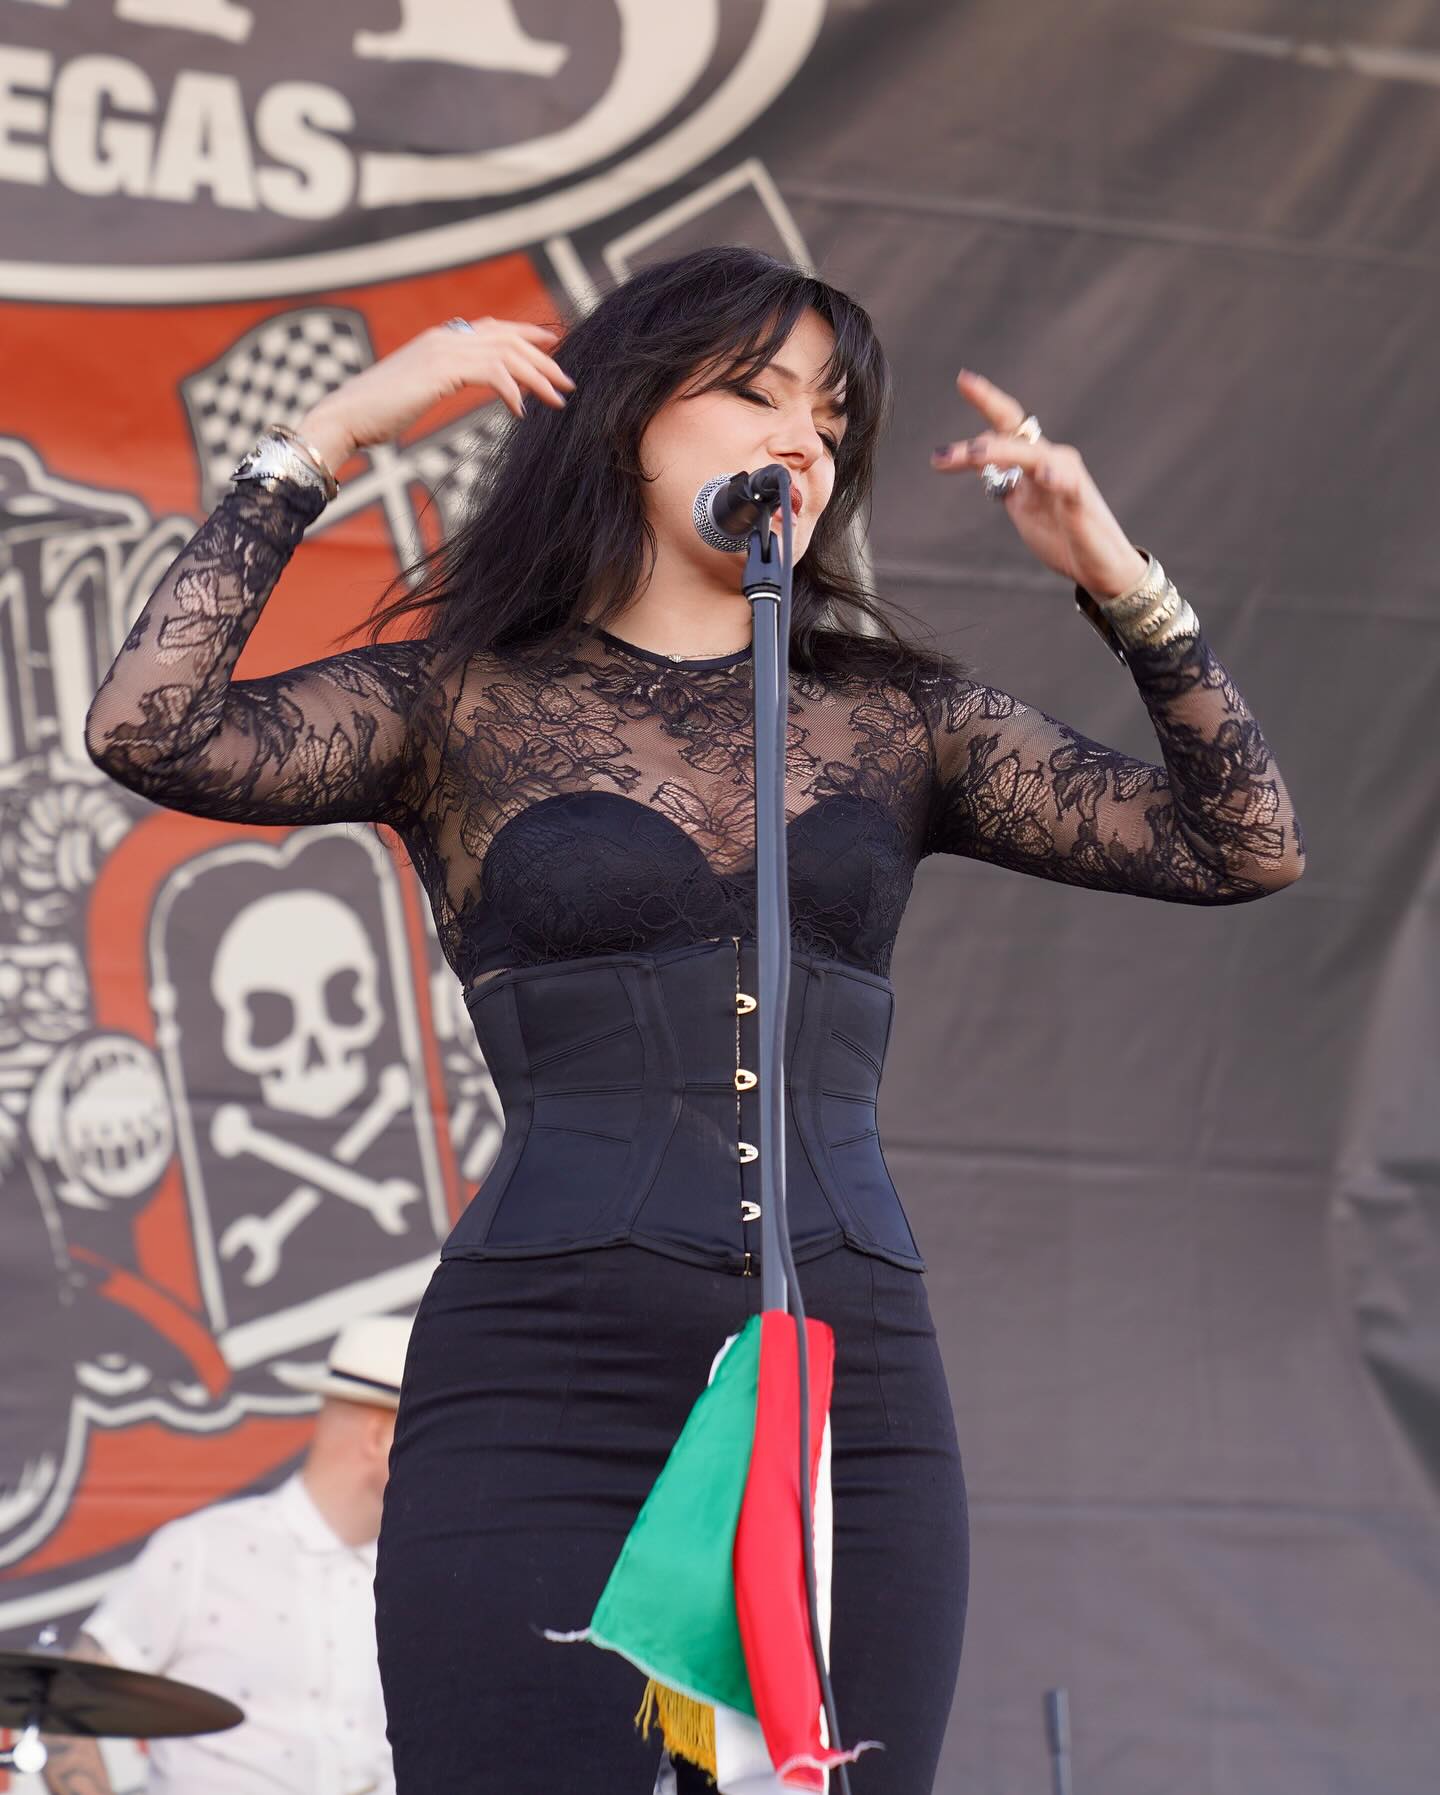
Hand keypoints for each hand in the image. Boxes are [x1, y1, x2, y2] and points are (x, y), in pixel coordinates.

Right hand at [296, 315, 575, 470]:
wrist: (347, 417)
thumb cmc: (378, 412)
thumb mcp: (418, 389)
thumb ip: (443, 378)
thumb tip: (460, 382)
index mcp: (441, 338)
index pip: (495, 328)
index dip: (527, 336)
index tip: (553, 349)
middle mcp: (446, 336)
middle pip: (509, 338)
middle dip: (544, 360)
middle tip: (568, 384)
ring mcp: (443, 349)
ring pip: (507, 354)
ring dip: (538, 378)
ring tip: (557, 400)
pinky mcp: (442, 369)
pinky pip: (493, 372)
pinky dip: (512, 391)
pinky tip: (521, 412)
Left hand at [931, 370, 1147, 600]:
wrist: (1098, 564)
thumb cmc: (1062, 531)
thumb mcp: (1021, 502)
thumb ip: (1002, 478)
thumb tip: (974, 459)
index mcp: (1033, 459)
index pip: (1007, 423)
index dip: (987, 399)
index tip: (962, 379)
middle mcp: (1050, 459)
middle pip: (1011, 439)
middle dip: (975, 446)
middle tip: (944, 456)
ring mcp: (1067, 477)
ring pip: (1032, 455)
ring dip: (1003, 452)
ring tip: (978, 453)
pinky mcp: (1081, 501)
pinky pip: (1068, 484)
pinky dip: (1056, 477)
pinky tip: (1044, 476)